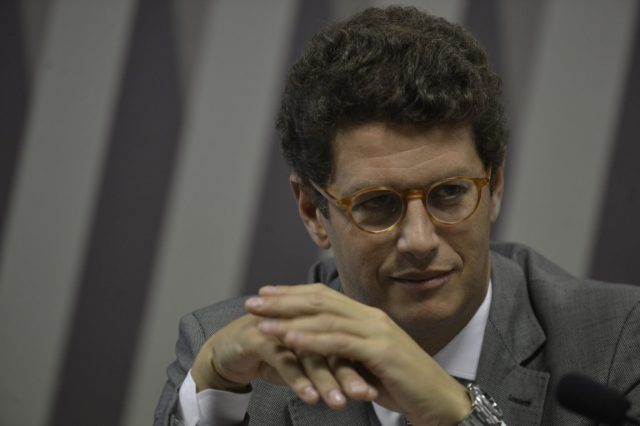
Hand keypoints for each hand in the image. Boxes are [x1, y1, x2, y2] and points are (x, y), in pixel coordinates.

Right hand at [191, 312, 376, 409]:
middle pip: (331, 344)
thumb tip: (367, 383)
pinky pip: (283, 360)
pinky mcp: (259, 337)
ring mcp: (279, 326)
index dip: (363, 362)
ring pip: (308, 354)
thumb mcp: (305, 360)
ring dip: (325, 379)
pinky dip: (297, 380)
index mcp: (315, 319)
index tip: (383, 387)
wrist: (229, 351)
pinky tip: (310, 398)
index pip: (345, 340)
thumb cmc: (273, 355)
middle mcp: (300, 319)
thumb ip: (331, 365)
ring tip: (339, 403)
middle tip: (366, 395)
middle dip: (350, 371)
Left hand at [246, 284, 470, 424]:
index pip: (324, 296)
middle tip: (252, 301)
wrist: (440, 402)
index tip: (265, 293)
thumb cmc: (403, 386)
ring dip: (289, 319)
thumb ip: (345, 350)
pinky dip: (312, 339)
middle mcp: (371, 317)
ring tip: (260, 321)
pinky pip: (340, 342)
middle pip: (320, 300)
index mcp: (368, 317)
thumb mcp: (368, 363)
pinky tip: (289, 339)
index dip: (292, 293)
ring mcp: (377, 331)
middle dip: (283, 300)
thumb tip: (317, 346)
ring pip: (325, 318)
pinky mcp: (381, 351)